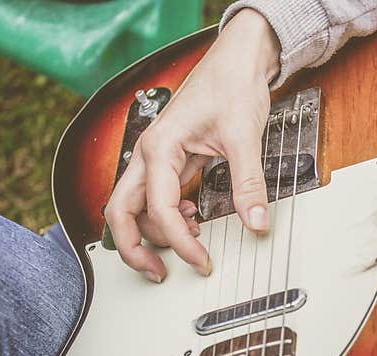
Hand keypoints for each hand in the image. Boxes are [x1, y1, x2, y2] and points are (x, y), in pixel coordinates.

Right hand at [103, 9, 281, 282]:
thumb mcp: (244, 137)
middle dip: (134, 248)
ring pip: (133, 208)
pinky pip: (154, 199)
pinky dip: (166, 218)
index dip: (179, 243)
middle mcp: (149, 154)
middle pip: (120, 212)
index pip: (158, 209)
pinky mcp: (170, 162)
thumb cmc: (232, 86)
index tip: (202, 261)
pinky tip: (192, 221)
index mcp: (160, 147)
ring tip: (188, 246)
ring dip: (152, 234)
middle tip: (160, 273)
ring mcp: (156, 159)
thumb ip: (248, 184)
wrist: (236, 61)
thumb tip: (256, 222)